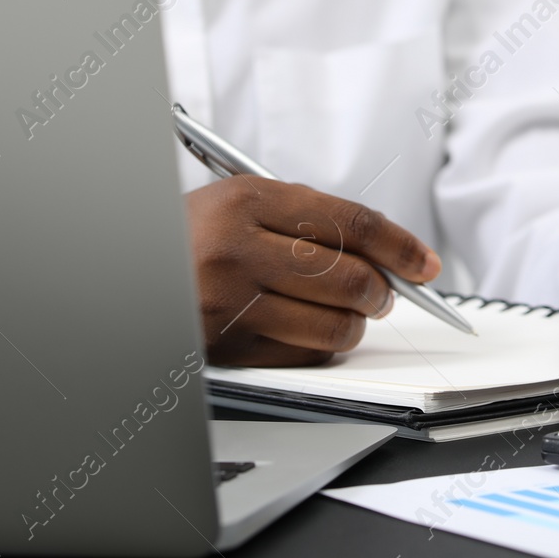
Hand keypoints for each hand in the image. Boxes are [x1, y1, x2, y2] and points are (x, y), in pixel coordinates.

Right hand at [185, 176, 440, 365]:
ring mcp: (230, 304)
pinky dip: (324, 347)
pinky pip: (305, 356)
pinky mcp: (227, 349)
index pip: (350, 222)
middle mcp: (236, 250)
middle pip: (350, 278)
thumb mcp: (241, 202)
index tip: (425, 263)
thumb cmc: (195, 235)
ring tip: (348, 313)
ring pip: (335, 325)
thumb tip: (387, 250)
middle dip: (383, 290)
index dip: (400, 245)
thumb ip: (310, 217)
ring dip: (356, 324)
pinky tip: (311, 330)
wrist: (134, 267)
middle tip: (385, 292)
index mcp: (245, 201)